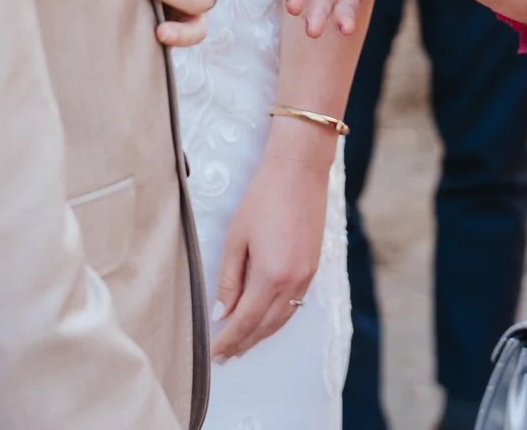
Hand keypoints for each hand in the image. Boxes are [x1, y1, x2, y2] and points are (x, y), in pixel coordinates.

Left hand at [209, 129, 332, 360]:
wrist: (300, 170)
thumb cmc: (264, 197)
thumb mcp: (237, 237)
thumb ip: (229, 279)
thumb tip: (222, 312)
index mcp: (271, 276)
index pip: (245, 321)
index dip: (228, 340)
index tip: (213, 353)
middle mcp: (293, 282)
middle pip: (265, 326)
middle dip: (243, 343)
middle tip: (224, 355)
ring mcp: (307, 276)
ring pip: (282, 319)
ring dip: (261, 334)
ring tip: (241, 344)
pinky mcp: (313, 267)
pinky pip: (294, 305)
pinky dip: (277, 318)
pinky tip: (265, 319)